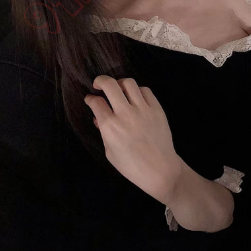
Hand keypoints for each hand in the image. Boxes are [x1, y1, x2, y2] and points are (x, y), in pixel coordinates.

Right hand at [85, 76, 182, 204]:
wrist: (160, 169)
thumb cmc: (131, 166)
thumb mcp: (110, 152)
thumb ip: (104, 132)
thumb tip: (98, 118)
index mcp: (111, 126)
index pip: (96, 102)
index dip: (90, 99)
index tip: (90, 99)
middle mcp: (125, 113)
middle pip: (110, 85)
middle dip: (100, 81)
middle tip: (98, 85)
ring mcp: (143, 109)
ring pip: (128, 83)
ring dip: (119, 83)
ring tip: (118, 89)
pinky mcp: (157, 109)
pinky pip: (145, 90)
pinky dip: (137, 91)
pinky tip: (135, 97)